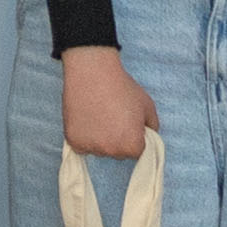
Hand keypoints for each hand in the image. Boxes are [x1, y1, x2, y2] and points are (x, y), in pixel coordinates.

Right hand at [61, 45, 155, 159]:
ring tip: (99, 115)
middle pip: (118, 153)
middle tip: (113, 117)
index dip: (135, 135)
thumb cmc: (122, 88)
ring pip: (100, 149)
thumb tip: (147, 137)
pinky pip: (82, 146)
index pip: (138, 151)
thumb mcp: (148, 106)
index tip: (129, 122)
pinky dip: (85, 136)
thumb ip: (152, 126)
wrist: (92, 73)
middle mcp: (111, 151)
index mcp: (132, 145)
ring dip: (101, 139)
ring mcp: (91, 147)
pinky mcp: (73, 142)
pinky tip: (87, 119)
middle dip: (118, 140)